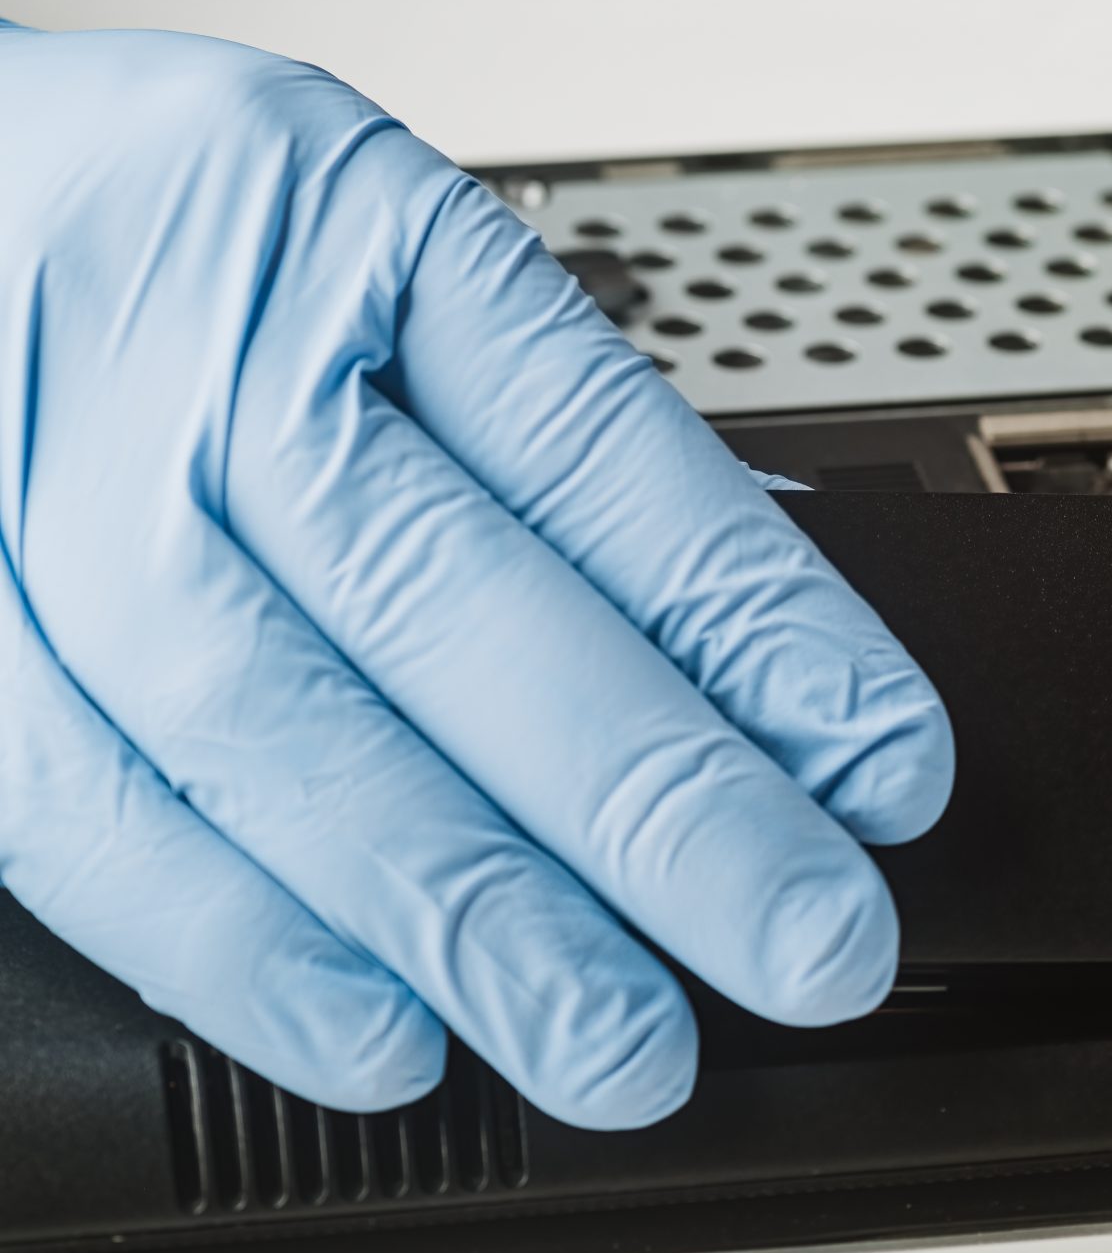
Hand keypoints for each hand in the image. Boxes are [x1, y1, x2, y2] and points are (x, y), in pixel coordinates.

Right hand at [0, 25, 951, 1127]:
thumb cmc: (148, 239)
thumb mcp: (347, 258)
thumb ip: (517, 442)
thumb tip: (741, 659)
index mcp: (339, 216)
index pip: (596, 447)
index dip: (756, 624)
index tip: (884, 766)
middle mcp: (179, 333)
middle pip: (450, 597)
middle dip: (653, 804)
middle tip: (808, 943)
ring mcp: (19, 474)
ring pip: (264, 725)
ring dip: (463, 910)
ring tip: (616, 1036)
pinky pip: (67, 806)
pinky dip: (233, 942)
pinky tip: (372, 1026)